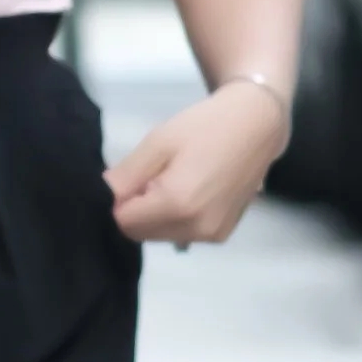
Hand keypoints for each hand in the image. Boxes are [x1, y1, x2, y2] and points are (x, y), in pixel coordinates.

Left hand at [105, 77, 289, 246]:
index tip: (131, 178)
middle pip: (141, 233)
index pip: (124, 222)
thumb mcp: (159, 142)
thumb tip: (103, 196)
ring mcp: (212, 235)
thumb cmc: (206, 126)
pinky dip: (177, 218)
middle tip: (154, 175)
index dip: (119, 201)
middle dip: (137, 209)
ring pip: (161, 236)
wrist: (257, 125)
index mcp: (178, 204)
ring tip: (175, 180)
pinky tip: (191, 190)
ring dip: (156, 215)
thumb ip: (127, 175)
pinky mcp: (222, 235)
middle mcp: (196, 229)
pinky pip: (183, 234)